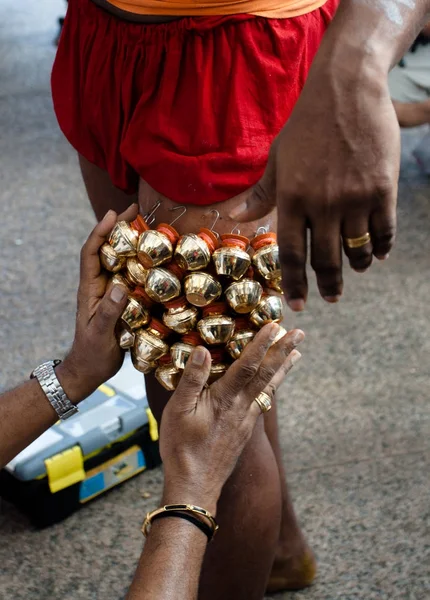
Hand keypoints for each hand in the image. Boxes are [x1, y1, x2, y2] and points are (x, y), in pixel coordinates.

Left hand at [58, 205, 137, 401]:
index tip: (113, 214)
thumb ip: (108, 311)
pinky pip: (132, 278)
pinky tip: (157, 262)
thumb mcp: (99, 333)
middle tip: (138, 212)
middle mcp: (100, 286)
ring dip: (132, 244)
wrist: (90, 370)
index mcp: (90, 289)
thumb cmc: (92, 353)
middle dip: (118, 229)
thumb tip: (120, 286)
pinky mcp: (122, 302)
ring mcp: (111, 293)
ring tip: (151, 229)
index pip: (91, 253)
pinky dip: (142, 265)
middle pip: (107, 250)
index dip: (100, 232)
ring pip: (120, 262)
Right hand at [160, 324, 303, 511]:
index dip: (262, 343)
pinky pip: (263, 401)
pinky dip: (272, 386)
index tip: (274, 325)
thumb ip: (192, 379)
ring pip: (270, 388)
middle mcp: (242, 407)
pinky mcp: (245, 430)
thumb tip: (203, 350)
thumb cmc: (182, 448)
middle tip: (299, 333)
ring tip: (297, 353)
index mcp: (226, 399)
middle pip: (267, 374)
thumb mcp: (177, 411)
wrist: (195, 487)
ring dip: (283, 367)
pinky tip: (274, 384)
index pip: (248, 364)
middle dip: (283, 350)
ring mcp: (246, 420)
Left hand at [230, 56, 398, 310]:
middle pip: (325, 259)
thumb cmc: (305, 125)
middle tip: (331, 297)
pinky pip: (383, 231)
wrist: (346, 90)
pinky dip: (381, 247)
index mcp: (290, 198)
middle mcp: (321, 204)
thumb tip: (236, 218)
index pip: (291, 254)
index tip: (298, 305)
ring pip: (356, 249)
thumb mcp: (276, 157)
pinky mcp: (382, 189)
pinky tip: (377, 254)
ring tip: (355, 271)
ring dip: (356, 266)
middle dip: (328, 285)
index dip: (294, 284)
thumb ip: (261, 194)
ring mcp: (354, 198)